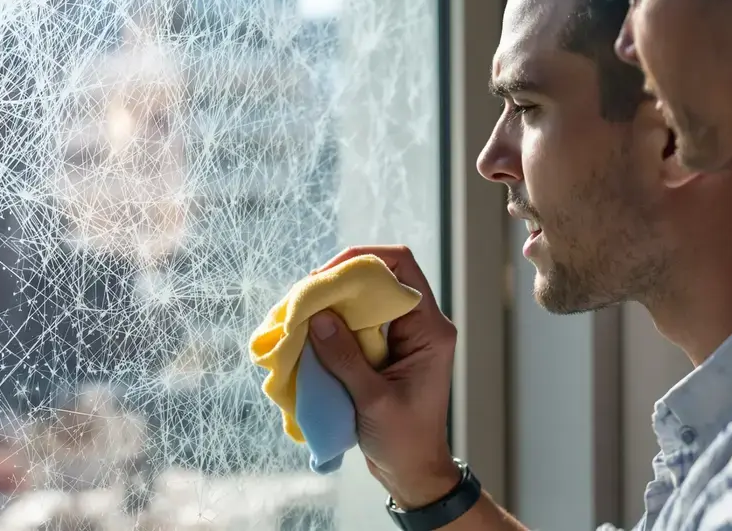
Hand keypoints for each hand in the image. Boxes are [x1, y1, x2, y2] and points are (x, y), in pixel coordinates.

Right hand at [308, 245, 460, 508]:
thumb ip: (345, 357)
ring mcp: (402, 336)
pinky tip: (309, 332)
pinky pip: (357, 322)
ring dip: (333, 303)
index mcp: (430, 330)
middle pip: (379, 278)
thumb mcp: (372, 400)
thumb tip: (318, 317)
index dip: (364, 260)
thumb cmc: (404, 440)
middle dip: (340, 281)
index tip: (327, 276)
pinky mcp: (385, 350)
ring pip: (365, 299)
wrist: (413, 472)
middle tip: (304, 295)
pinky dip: (333, 323)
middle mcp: (419, 325)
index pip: (402, 267)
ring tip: (300, 312)